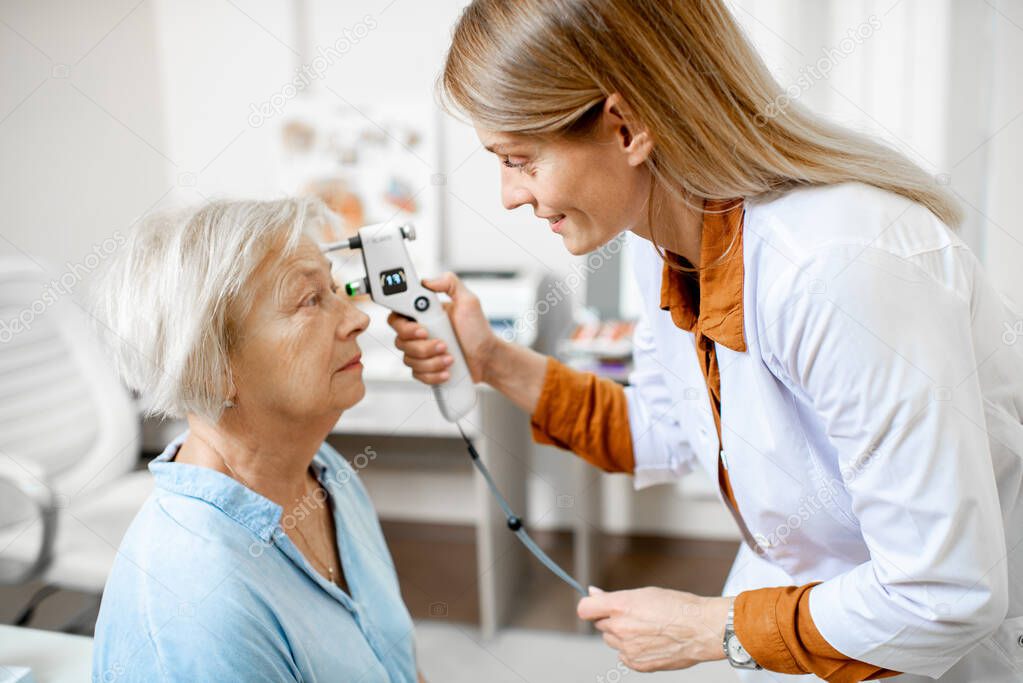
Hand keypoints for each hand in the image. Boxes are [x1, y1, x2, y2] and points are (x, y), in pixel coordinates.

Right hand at [387, 272, 497, 384]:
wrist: (486, 357)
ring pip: (409, 359)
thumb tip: (428, 281)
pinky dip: (432, 374)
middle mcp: (417, 332)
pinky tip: (447, 371)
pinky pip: (417, 374)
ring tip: (450, 357)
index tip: (423, 329)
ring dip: (431, 361)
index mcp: (422, 314)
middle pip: (400, 341)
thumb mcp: (468, 301)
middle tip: (443, 344)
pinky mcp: (424, 368)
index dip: (404, 326)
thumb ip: (450, 284)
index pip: (397, 317)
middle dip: (422, 346)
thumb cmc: (477, 330)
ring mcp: (420, 351)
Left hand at [577, 586, 731, 672]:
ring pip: (611, 641)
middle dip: (611, 619)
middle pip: (600, 624)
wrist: (702, 629)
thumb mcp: (645, 593)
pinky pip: (623, 656)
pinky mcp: (637, 664)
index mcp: (620, 606)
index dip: (590, 606)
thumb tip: (593, 593)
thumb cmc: (678, 608)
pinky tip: (650, 642)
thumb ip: (614, 597)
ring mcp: (628, 648)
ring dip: (621, 635)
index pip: (585, 609)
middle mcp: (620, 628)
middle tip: (634, 616)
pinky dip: (631, 650)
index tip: (595, 606)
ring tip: (646, 629)